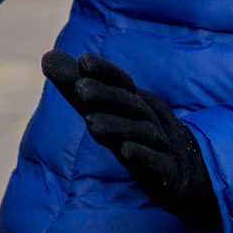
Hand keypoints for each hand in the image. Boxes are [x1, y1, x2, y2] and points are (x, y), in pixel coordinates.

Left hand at [41, 50, 221, 232]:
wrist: (186, 175)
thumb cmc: (140, 136)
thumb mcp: (108, 113)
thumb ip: (77, 88)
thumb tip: (46, 58)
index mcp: (137, 104)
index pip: (123, 83)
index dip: (105, 71)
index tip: (82, 60)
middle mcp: (151, 120)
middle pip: (130, 105)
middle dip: (106, 96)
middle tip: (80, 88)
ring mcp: (163, 147)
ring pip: (141, 133)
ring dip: (117, 126)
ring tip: (91, 122)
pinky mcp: (169, 175)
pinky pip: (157, 164)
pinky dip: (143, 155)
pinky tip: (125, 151)